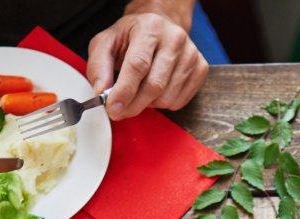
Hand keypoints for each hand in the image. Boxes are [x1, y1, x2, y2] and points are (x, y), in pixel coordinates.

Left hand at [87, 2, 207, 120]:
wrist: (161, 25)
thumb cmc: (132, 36)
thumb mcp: (107, 42)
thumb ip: (99, 65)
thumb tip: (101, 91)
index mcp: (149, 28)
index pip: (138, 64)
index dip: (124, 90)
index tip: (113, 108)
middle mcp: (174, 39)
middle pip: (154, 85)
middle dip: (133, 105)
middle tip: (119, 111)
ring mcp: (191, 54)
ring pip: (167, 98)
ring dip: (148, 104)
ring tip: (139, 91)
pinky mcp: (200, 68)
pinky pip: (179, 101)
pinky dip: (163, 104)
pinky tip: (156, 91)